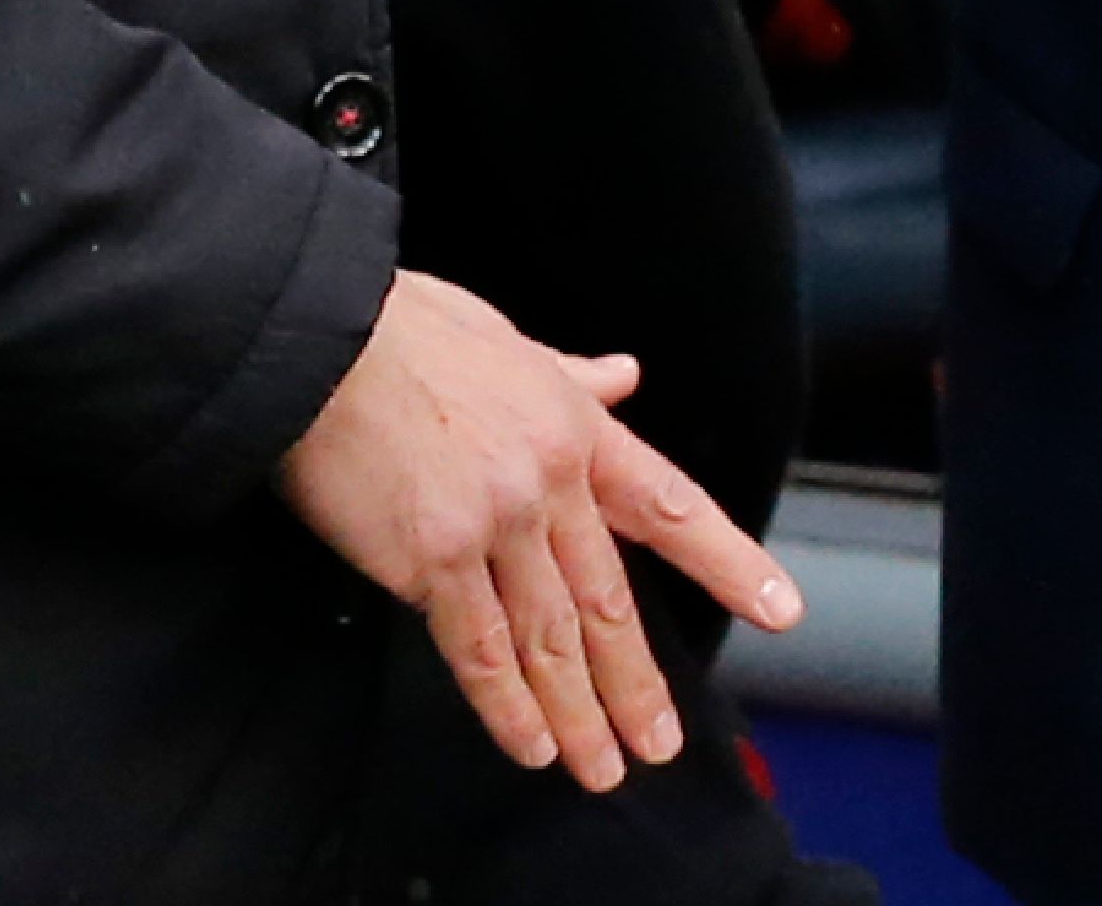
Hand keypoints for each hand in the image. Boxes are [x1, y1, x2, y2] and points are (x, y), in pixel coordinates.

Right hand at [280, 270, 801, 786]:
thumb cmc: (402, 333)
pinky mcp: (431, 558)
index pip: (668, 507)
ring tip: (601, 768)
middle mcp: (548, 481)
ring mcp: (493, 523)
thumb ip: (571, 374)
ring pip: (549, 638)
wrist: (319, 339)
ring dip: (578, 713)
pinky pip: (478, 649)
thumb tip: (625, 376)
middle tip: (659, 743)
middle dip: (635, 683)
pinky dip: (507, 705)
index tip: (782, 609)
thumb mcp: (505, 339)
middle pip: (606, 602)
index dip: (728, 562)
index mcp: (575, 426)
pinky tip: (531, 745)